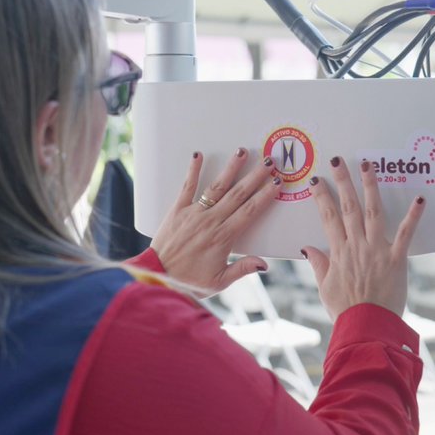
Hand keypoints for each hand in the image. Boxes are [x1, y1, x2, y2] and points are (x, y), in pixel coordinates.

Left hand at [150, 148, 281, 294]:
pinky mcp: (177, 210)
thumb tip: (264, 264)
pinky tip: (198, 155)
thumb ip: (242, 269)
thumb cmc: (188, 282)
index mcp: (223, 237)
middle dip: (255, 176)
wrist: (157, 278)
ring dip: (231, 168)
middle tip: (269, 162)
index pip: (250, 211)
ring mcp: (194, 213)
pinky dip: (193, 170)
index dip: (265, 196)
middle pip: (238, 194)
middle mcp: (211, 221)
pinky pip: (187, 187)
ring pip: (217, 187)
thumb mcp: (219, 282)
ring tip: (242, 151)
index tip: (277, 183)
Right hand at [303, 157, 425, 320]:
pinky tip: (419, 200)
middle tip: (338, 161)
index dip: (321, 197)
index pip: (327, 217)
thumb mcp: (325, 288)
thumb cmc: (346, 311)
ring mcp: (376, 250)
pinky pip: (406, 234)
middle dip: (342, 182)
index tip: (315, 181)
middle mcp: (356, 246)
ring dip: (370, 187)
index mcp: (338, 252)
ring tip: (367, 166)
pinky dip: (413, 217)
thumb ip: (318, 264)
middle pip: (348, 207)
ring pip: (373, 212)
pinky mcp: (396, 259)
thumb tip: (307, 248)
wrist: (367, 328)